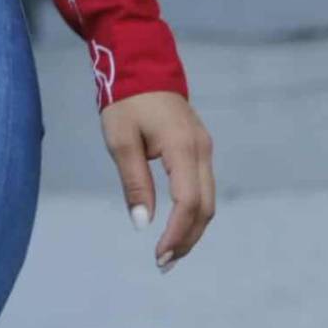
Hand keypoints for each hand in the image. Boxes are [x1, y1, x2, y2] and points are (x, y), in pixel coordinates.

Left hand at [100, 91, 214, 268]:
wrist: (141, 66)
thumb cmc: (125, 101)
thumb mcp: (120, 141)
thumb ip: (134, 182)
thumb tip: (142, 223)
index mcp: (181, 147)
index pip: (188, 201)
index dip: (177, 233)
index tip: (159, 255)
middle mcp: (201, 149)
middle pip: (204, 207)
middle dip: (187, 238)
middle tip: (163, 262)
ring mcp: (204, 148)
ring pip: (207, 199)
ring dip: (192, 228)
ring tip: (169, 252)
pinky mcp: (199, 147)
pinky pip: (202, 187)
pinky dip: (192, 211)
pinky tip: (176, 225)